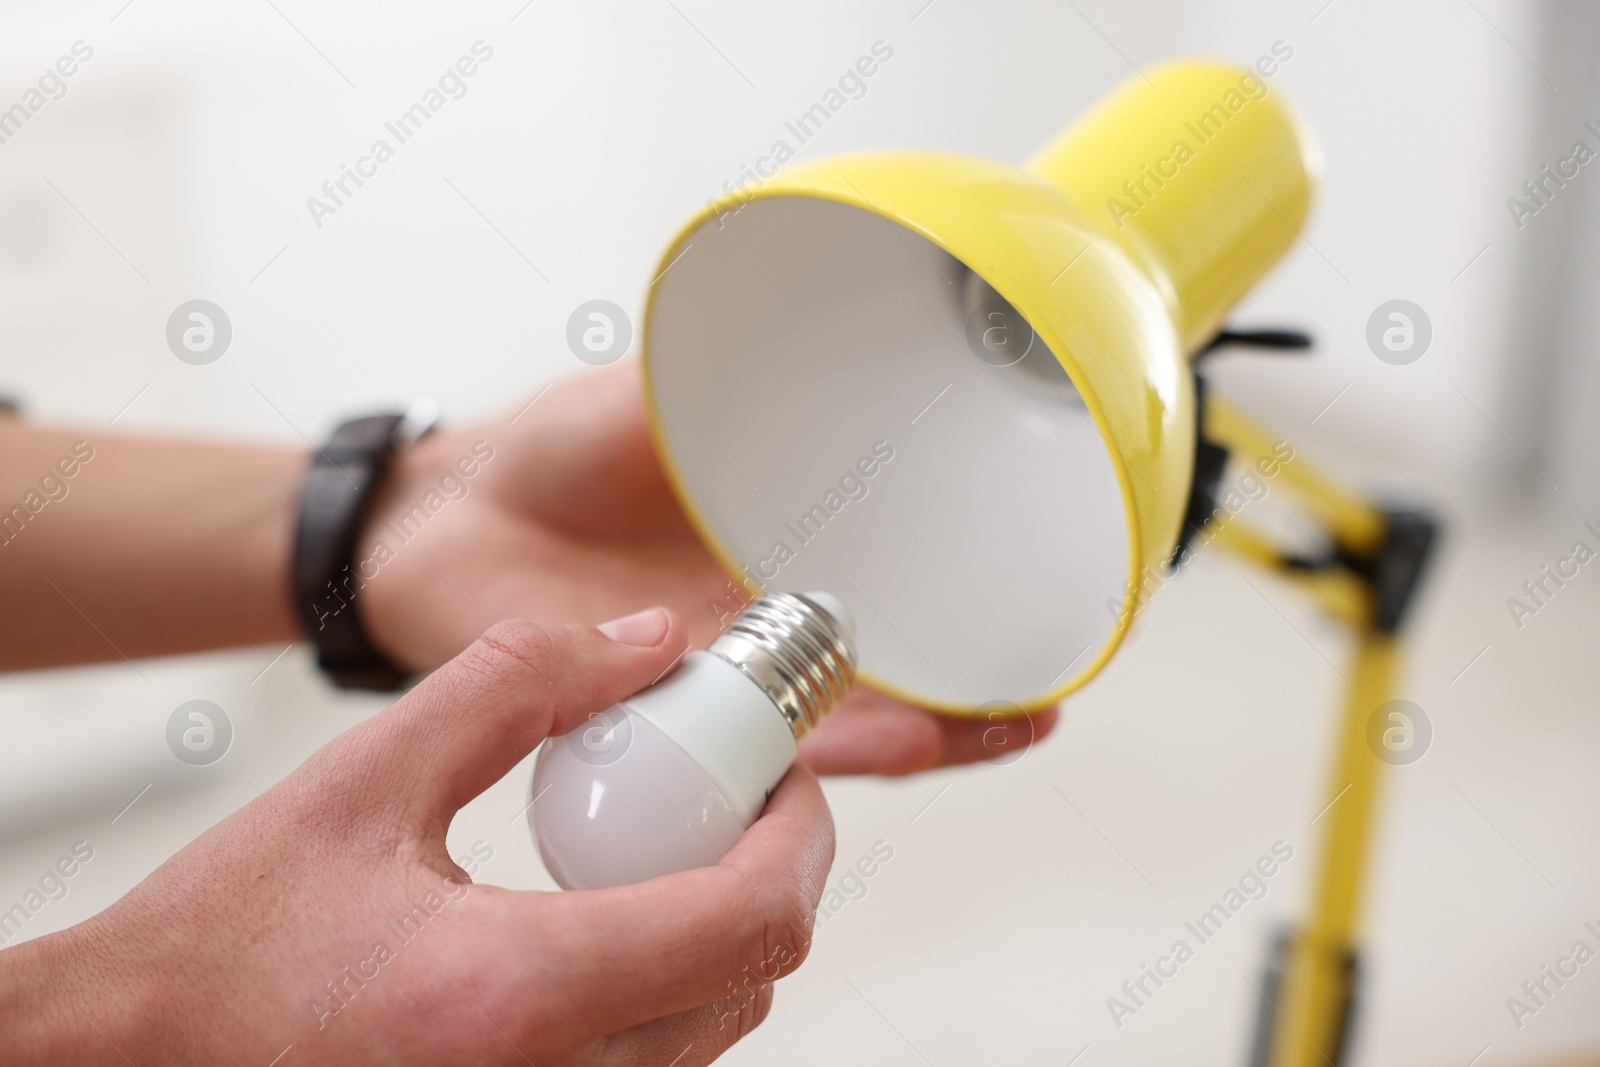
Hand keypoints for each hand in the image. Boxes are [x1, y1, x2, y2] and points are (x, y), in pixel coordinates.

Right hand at [2, 610, 833, 1065]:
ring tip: (668, 842)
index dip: (801, 833)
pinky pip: (654, 1061)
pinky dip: (666, 981)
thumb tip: (647, 642)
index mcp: (508, 996)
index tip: (784, 769)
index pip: (748, 921)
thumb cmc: (225, 939)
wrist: (134, 1059)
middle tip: (733, 792)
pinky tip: (606, 918)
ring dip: (722, 926)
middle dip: (772, 870)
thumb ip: (515, 687)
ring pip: (711, 1027)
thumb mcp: (364, 777)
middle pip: (751, 979)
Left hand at [357, 362, 1056, 775]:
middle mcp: (757, 626)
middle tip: (1049, 693)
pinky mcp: (660, 721)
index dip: (968, 601)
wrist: (439, 523)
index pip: (893, 586)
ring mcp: (713, 681)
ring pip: (838, 724)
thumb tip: (829, 332)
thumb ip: (730, 384)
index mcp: (773, 549)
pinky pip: (752, 752)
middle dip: (975, 690)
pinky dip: (825, 755)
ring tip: (1011, 724)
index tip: (1045, 599)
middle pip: (889, 673)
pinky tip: (896, 743)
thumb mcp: (656, 395)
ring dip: (929, 731)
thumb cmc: (544, 452)